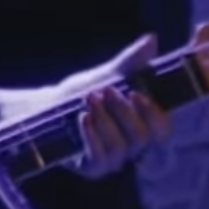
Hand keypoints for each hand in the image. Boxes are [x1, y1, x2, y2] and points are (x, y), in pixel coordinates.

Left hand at [61, 33, 170, 176]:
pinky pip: (99, 159)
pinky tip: (83, 118)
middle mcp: (132, 147)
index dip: (155, 114)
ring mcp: (113, 160)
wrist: (46, 108)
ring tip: (89, 99)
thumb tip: (151, 39)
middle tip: (106, 90)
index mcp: (142, 126)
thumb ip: (130, 62)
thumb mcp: (106, 75)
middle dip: (124, 112)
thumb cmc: (83, 93)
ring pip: (121, 147)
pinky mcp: (92, 169)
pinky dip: (92, 137)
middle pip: (142, 137)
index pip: (163, 130)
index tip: (137, 93)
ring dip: (106, 121)